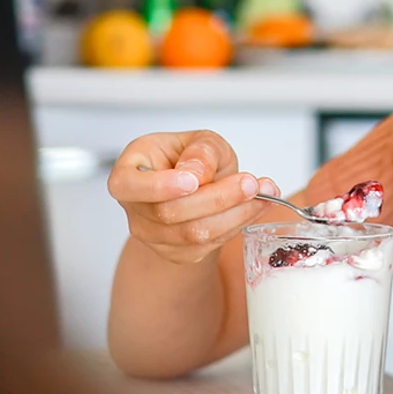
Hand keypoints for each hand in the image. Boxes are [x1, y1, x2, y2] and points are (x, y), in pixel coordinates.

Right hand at [107, 131, 277, 266]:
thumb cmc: (191, 159)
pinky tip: (256, 207)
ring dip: (235, 213)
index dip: (158, 187)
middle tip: (250, 182)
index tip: (192, 181)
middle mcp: (134, 207)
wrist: (199, 188)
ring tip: (264, 192)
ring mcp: (152, 235)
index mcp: (129, 172)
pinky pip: (208, 244)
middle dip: (217, 197)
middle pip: (169, 212)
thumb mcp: (200, 140)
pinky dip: (237, 225)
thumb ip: (200, 151)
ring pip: (193, 233)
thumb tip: (196, 172)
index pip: (128, 185)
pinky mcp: (176, 253)